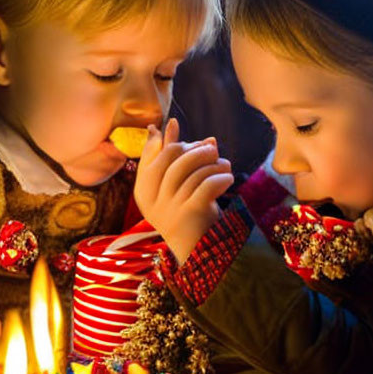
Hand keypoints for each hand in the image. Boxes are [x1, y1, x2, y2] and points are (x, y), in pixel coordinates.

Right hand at [134, 118, 234, 264]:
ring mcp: (169, 208)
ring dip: (213, 163)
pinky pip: (207, 185)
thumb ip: (171, 155)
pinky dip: (221, 177)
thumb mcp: (176, 185)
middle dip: (195, 148)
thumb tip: (171, 122)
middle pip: (173, 157)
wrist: (199, 251)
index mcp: (144, 190)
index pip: (153, 154)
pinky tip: (228, 179)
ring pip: (192, 170)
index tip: (187, 133)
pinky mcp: (189, 215)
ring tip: (225, 166)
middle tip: (212, 148)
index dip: (171, 139)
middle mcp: (152, 199)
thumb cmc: (187, 212)